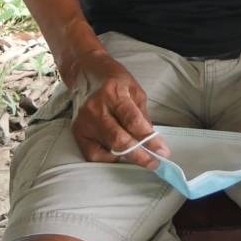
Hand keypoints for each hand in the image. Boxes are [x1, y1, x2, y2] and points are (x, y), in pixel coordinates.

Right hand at [67, 51, 166, 169]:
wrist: (90, 77)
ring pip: (108, 149)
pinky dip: (109, 158)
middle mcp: (95, 108)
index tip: (162, 152)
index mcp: (113, 93)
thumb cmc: (117, 85)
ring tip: (140, 157)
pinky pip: (94, 155)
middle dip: (140, 155)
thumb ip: (143, 118)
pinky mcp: (78, 132)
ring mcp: (84, 121)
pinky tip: (118, 153)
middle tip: (154, 163)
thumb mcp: (136, 94)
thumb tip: (153, 144)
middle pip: (119, 139)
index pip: (133, 121)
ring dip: (127, 157)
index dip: (149, 140)